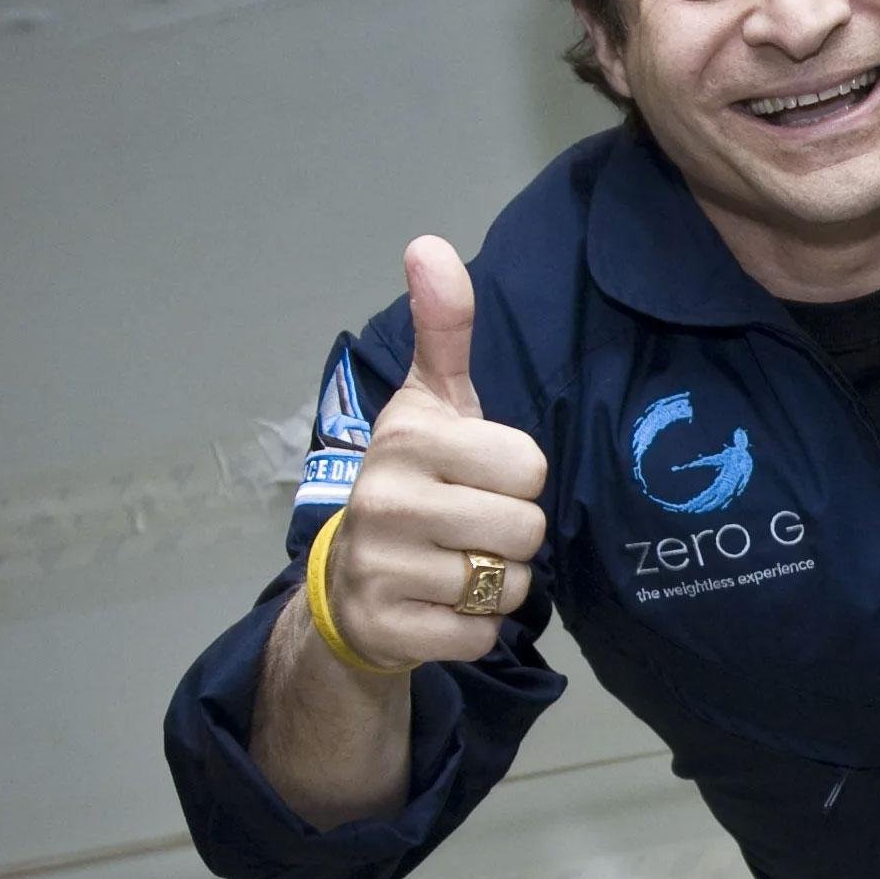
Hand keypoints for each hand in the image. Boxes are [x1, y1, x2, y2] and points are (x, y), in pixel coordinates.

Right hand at [315, 238, 551, 669]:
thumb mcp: (430, 404)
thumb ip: (444, 330)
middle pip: (525, 528)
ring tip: (455, 564)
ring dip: (497, 584)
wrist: (350, 587)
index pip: (529, 466)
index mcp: (407, 439)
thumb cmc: (413, 482)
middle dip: (512, 536)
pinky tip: (439, 606)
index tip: (478, 480)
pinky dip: (473, 629)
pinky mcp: (387, 630)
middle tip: (469, 529)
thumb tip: (429, 244)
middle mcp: (384, 501)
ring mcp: (380, 569)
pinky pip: (480, 635)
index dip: (516, 479)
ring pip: (507, 585)